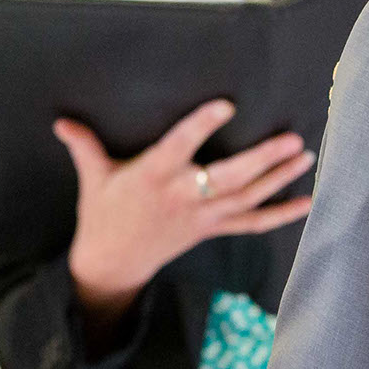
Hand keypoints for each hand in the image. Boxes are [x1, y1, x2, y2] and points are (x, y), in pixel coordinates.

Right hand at [58, 100, 314, 322]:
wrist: (113, 263)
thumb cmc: (103, 214)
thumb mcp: (93, 178)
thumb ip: (84, 145)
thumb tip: (62, 121)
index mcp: (153, 176)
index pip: (180, 147)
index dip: (201, 126)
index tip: (226, 106)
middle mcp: (182, 196)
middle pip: (228, 177)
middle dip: (262, 158)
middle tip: (291, 138)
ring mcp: (201, 217)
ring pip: (247, 198)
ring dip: (279, 178)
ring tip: (305, 156)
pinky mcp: (212, 230)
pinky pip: (252, 223)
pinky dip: (281, 215)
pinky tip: (307, 201)